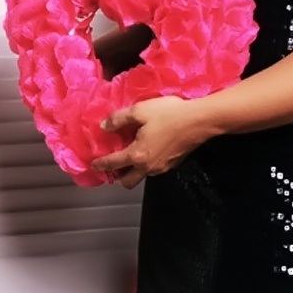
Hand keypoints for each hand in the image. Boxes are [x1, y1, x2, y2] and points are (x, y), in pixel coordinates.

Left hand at [91, 95, 212, 188]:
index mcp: (137, 155)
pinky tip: (151, 148)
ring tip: (133, 154)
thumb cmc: (169, 115)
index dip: (100, 164)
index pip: (113, 163)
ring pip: (142, 176)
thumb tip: (104, 127)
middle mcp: (148, 167)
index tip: (93, 165)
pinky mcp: (174, 164)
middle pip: (127, 182)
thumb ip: (119, 119)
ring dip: (134, 170)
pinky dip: (148, 163)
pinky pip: (155, 169)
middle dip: (118, 176)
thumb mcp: (140, 111)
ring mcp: (162, 167)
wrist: (199, 120)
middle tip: (115, 164)